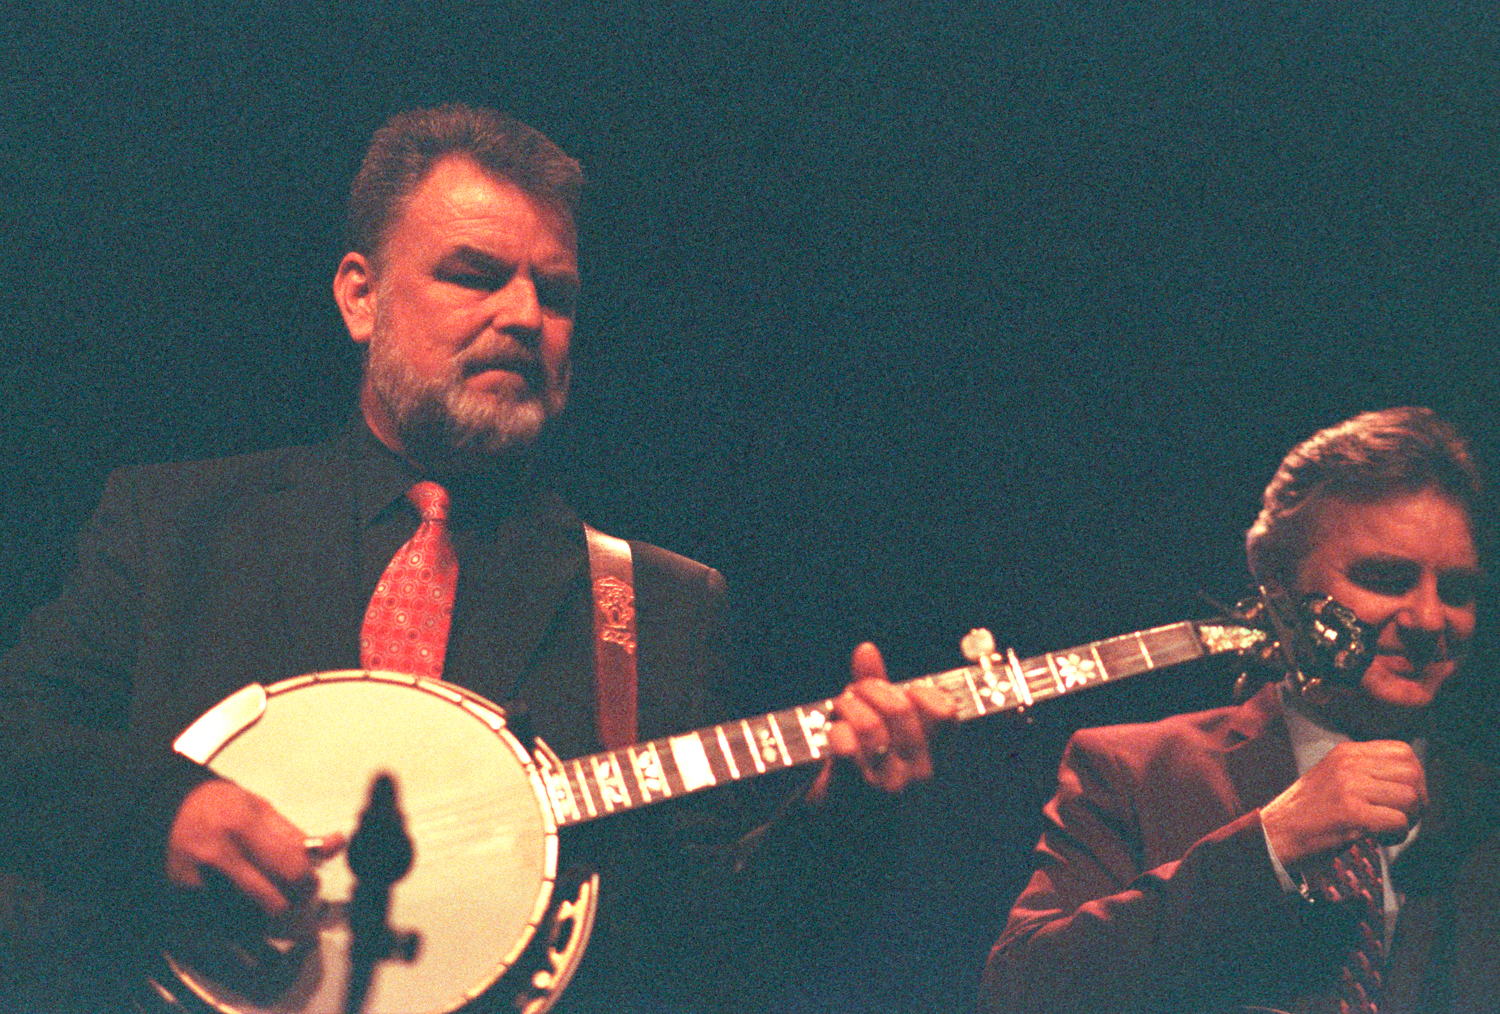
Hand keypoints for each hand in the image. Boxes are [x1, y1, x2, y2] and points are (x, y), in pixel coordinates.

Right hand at [167, 779, 343, 915]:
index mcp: (243, 827)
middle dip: (291, 905)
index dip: (308, 882)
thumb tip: (335, 846)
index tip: (309, 882)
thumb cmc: (218, 806)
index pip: (291, 870)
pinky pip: (224, 925)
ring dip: (268, 918)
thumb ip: (294, 833)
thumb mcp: (259, 807)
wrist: (165, 811)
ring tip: (270, 899)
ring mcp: (198, 882)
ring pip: (250, 922)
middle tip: (295, 897)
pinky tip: (244, 905)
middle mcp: (219, 856)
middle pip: (273, 903)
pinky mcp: (184, 900)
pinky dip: (241, 922)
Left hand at [823, 641, 955, 793]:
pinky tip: (831, 734)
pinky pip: (846, 747)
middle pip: (899, 708)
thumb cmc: (862, 774)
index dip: (915, 691)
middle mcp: (918, 773)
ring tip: (837, 711)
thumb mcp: (878, 731)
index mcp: (934, 758)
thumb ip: (876, 688)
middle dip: (868, 689)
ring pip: (869, 724)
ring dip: (846, 706)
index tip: (894, 695)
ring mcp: (890, 786)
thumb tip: (866, 649)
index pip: (944, 712)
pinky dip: (834, 730)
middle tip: (851, 695)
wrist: (838, 830)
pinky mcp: (856, 793)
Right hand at [1260, 739, 1426, 865]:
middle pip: (1413, 774)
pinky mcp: (1351, 814)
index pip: (1403, 751)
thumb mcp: (1334, 777)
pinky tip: (1379, 839)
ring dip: (1407, 820)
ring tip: (1387, 829)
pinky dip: (1396, 837)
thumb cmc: (1308, 813)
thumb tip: (1410, 781)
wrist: (1275, 834)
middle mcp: (1348, 764)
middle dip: (1417, 801)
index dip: (1414, 777)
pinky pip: (1399, 822)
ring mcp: (1349, 788)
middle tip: (1401, 817)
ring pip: (1410, 798)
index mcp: (1346, 752)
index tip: (1403, 797)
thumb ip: (1366, 771)